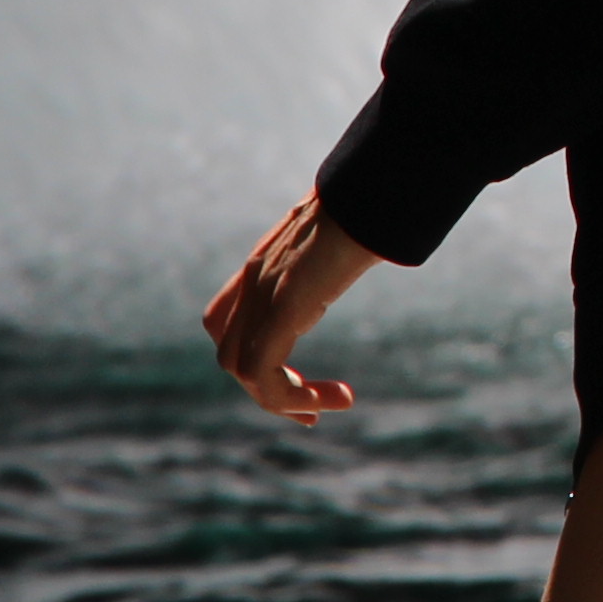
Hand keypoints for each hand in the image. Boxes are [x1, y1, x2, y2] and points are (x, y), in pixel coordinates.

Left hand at [203, 190, 381, 424]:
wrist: (370, 192)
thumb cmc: (371, 206)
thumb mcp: (347, 230)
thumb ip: (343, 241)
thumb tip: (380, 231)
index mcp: (265, 263)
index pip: (222, 320)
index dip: (249, 356)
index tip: (298, 379)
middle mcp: (253, 280)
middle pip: (228, 353)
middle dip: (268, 389)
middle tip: (313, 409)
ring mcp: (263, 294)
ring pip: (240, 370)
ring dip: (284, 400)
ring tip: (333, 405)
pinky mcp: (281, 307)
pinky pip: (262, 373)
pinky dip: (289, 397)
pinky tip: (330, 399)